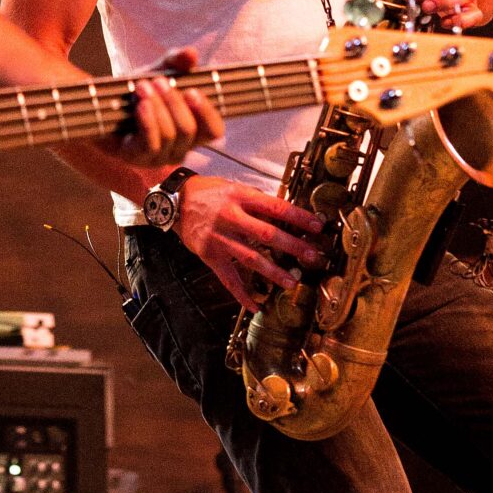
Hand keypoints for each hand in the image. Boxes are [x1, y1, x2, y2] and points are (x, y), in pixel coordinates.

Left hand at [103, 47, 224, 174]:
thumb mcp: (159, 71)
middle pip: (189, 129)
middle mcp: (180, 148)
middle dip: (173, 102)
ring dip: (156, 107)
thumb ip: (176, 61)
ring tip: (142, 87)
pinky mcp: (137, 159)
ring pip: (169, 135)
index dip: (206, 112)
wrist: (103, 104)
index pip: (214, 130)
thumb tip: (191, 54)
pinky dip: (147, 121)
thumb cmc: (139, 90)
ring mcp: (159, 157)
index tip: (191, 91)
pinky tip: (140, 105)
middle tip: (158, 81)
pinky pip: (150, 144)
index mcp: (193, 131)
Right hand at [175, 176, 328, 310]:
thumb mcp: (235, 188)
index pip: (276, 207)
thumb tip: (287, 214)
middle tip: (312, 257)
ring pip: (250, 258)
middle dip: (293, 247)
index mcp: (241, 197)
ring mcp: (220, 238)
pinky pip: (227, 278)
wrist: (175, 201)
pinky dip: (241, 294)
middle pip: (267, 234)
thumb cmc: (208, 193)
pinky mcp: (209, 255)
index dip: (299, 218)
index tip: (318, 226)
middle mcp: (231, 217)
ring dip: (273, 272)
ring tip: (291, 282)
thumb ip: (258, 202)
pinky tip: (255, 304)